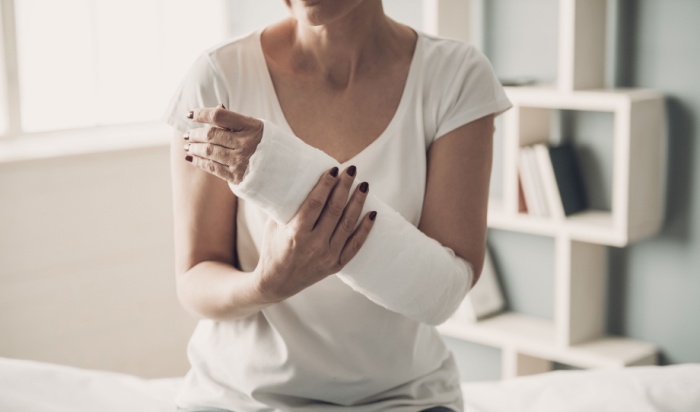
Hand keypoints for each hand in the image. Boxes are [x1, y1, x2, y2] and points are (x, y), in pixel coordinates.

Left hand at [183, 104, 262, 184]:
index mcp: (251, 127)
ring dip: (194, 148)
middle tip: (187, 134)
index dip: (201, 114)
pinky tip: (191, 158)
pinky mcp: (237, 176)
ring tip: (188, 146)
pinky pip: (212, 168)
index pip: (219, 116)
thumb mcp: (256, 127)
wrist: (283, 169)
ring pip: (209, 152)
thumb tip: (215, 108)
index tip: (190, 114)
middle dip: (195, 134)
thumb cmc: (265, 143)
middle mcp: (246, 144)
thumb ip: (235, 121)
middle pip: (211, 135)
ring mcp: (241, 161)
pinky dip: (199, 162)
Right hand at [254, 166, 376, 301]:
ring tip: (364, 186)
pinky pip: (355, 245)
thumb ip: (286, 206)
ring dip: (358, 203)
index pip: (315, 203)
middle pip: (334, 210)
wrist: (276, 283)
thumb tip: (295, 177)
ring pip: (348, 224)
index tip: (334, 169)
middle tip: (352, 170)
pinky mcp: (336, 265)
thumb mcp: (273, 226)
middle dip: (344, 187)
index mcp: (296, 233)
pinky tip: (372, 213)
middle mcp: (314, 245)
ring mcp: (327, 256)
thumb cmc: (273, 248)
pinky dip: (366, 229)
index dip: (326, 184)